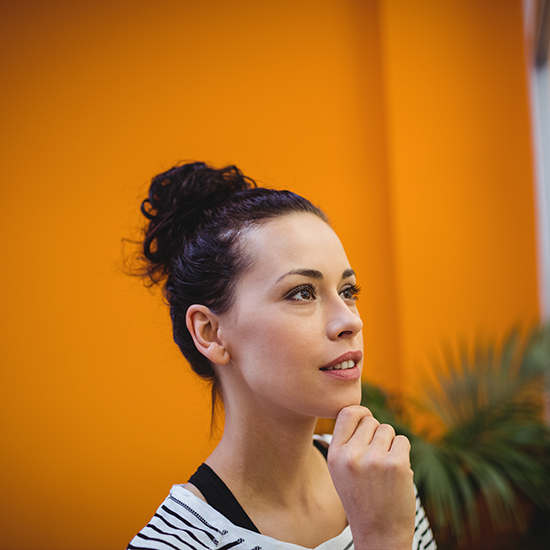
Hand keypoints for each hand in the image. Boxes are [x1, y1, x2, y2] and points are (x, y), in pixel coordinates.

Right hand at [328, 406, 414, 549]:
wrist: (379, 534)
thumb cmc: (362, 498)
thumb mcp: (341, 470)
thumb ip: (347, 442)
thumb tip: (362, 412)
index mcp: (334, 455)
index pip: (347, 412)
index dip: (360, 413)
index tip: (366, 420)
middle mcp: (351, 455)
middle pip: (371, 420)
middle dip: (377, 434)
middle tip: (376, 459)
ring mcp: (373, 459)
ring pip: (388, 430)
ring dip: (390, 444)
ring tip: (384, 468)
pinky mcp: (396, 465)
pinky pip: (403, 441)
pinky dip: (403, 453)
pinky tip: (396, 473)